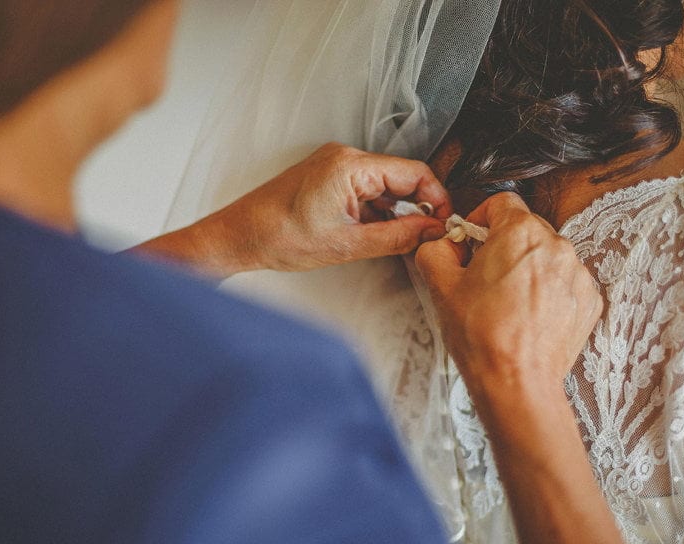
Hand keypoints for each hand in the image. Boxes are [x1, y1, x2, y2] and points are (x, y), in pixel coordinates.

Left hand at [136, 143, 450, 276]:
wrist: (239, 236)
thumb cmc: (278, 236)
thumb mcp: (347, 245)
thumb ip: (397, 237)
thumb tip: (430, 232)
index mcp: (351, 166)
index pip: (414, 173)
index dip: (436, 199)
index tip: (444, 223)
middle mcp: (344, 157)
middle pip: (402, 177)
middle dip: (418, 208)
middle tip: (426, 238)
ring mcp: (335, 165)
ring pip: (384, 185)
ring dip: (397, 212)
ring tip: (400, 242)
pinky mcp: (328, 177)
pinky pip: (366, 190)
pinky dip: (377, 211)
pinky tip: (378, 235)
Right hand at [415, 192, 601, 408]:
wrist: (517, 382)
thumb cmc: (481, 335)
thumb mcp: (440, 286)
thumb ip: (436, 250)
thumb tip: (444, 244)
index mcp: (519, 232)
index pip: (501, 202)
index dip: (480, 219)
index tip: (472, 242)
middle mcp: (556, 245)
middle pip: (525, 229)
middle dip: (503, 247)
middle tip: (483, 278)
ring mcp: (577, 273)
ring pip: (546, 257)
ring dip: (527, 270)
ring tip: (506, 304)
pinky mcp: (589, 300)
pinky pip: (564, 283)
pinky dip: (547, 293)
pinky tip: (528, 317)